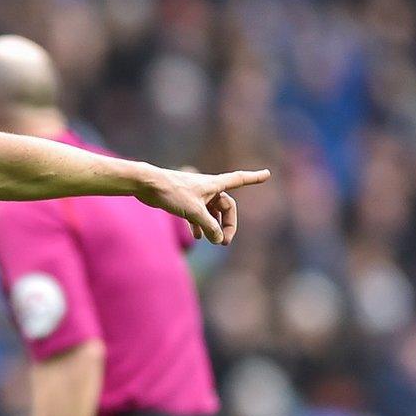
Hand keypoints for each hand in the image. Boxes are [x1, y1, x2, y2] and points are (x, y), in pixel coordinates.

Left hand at [136, 165, 270, 243]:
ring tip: (214, 242)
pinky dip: (200, 225)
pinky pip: (198, 214)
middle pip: (225, 206)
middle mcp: (207, 188)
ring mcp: (196, 194)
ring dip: (214, 226)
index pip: (239, 179)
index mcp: (214, 184)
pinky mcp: (184, 201)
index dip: (254, 178)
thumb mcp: (194, 211)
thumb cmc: (171, 192)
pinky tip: (198, 238)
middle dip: (227, 223)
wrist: (147, 185)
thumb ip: (209, 226)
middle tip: (224, 242)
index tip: (268, 173)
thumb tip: (219, 240)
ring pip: (212, 212)